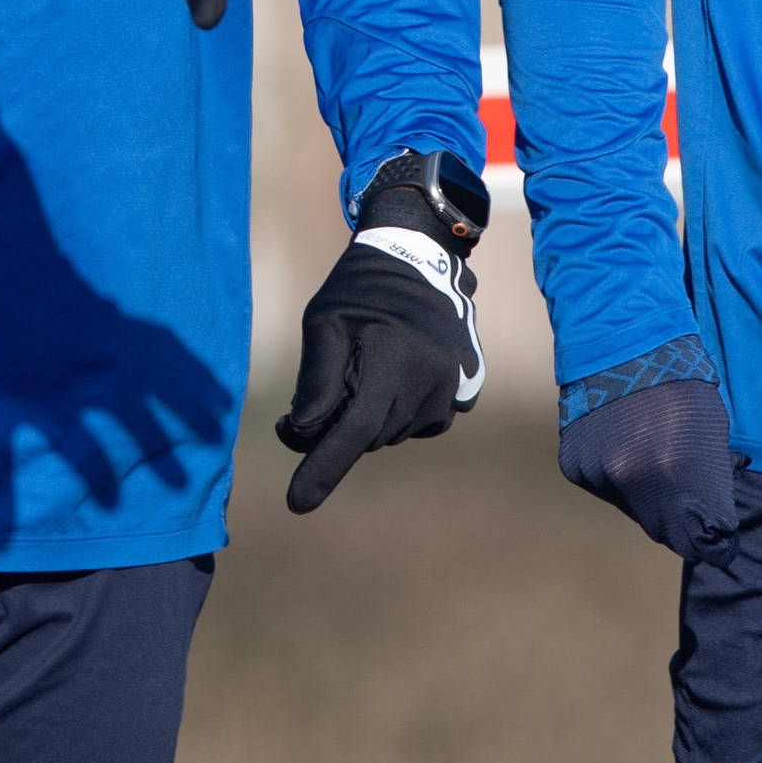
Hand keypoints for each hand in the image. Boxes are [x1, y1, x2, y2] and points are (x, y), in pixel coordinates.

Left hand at [277, 153, 489, 511]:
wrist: (419, 258)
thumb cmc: (359, 291)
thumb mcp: (324, 324)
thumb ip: (316, 382)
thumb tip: (303, 435)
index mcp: (393, 360)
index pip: (354, 431)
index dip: (324, 468)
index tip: (297, 504)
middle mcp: (430, 380)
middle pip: (368, 435)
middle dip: (337, 426)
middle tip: (325, 385)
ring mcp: (453, 389)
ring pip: (393, 433)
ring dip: (369, 417)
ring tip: (364, 366)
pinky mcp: (464, 393)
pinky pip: (419, 424)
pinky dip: (397, 412)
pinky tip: (392, 374)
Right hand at [556, 342, 738, 563]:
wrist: (622, 338)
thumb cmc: (681, 383)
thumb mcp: (713, 433)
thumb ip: (713, 483)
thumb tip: (712, 522)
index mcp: (678, 472)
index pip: (701, 544)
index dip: (713, 541)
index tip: (719, 534)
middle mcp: (634, 479)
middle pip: (665, 533)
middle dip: (681, 519)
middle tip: (689, 490)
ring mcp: (599, 473)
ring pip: (634, 511)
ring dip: (648, 495)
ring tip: (653, 453)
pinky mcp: (575, 465)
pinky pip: (606, 490)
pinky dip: (619, 478)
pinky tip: (625, 444)